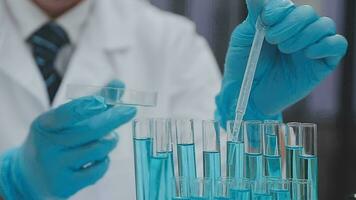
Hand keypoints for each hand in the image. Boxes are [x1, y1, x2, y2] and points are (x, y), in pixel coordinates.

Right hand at [0, 96, 135, 198]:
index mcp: (45, 125)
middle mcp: (48, 147)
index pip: (65, 114)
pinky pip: (98, 171)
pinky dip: (105, 161)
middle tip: (130, 110)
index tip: (104, 101)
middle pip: (89, 131)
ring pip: (97, 150)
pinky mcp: (66, 185)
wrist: (31, 174)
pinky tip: (101, 156)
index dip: (85, 107)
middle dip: (114, 119)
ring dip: (110, 141)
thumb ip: (93, 100)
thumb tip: (119, 84)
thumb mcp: (64, 119)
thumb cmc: (55, 139)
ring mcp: (56, 168)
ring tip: (110, 137)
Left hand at [216, 0, 347, 124]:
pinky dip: (326, 44)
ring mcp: (311, 48)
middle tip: (272, 39)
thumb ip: (254, 16)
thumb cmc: (243, 67)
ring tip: (285, 49)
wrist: (248, 96)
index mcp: (279, 24)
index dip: (280, 9)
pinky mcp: (322, 64)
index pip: (289, 6)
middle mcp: (298, 33)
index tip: (266, 20)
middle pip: (308, 13)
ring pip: (325, 25)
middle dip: (290, 22)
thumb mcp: (243, 39)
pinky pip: (338, 45)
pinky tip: (307, 53)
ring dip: (305, 34)